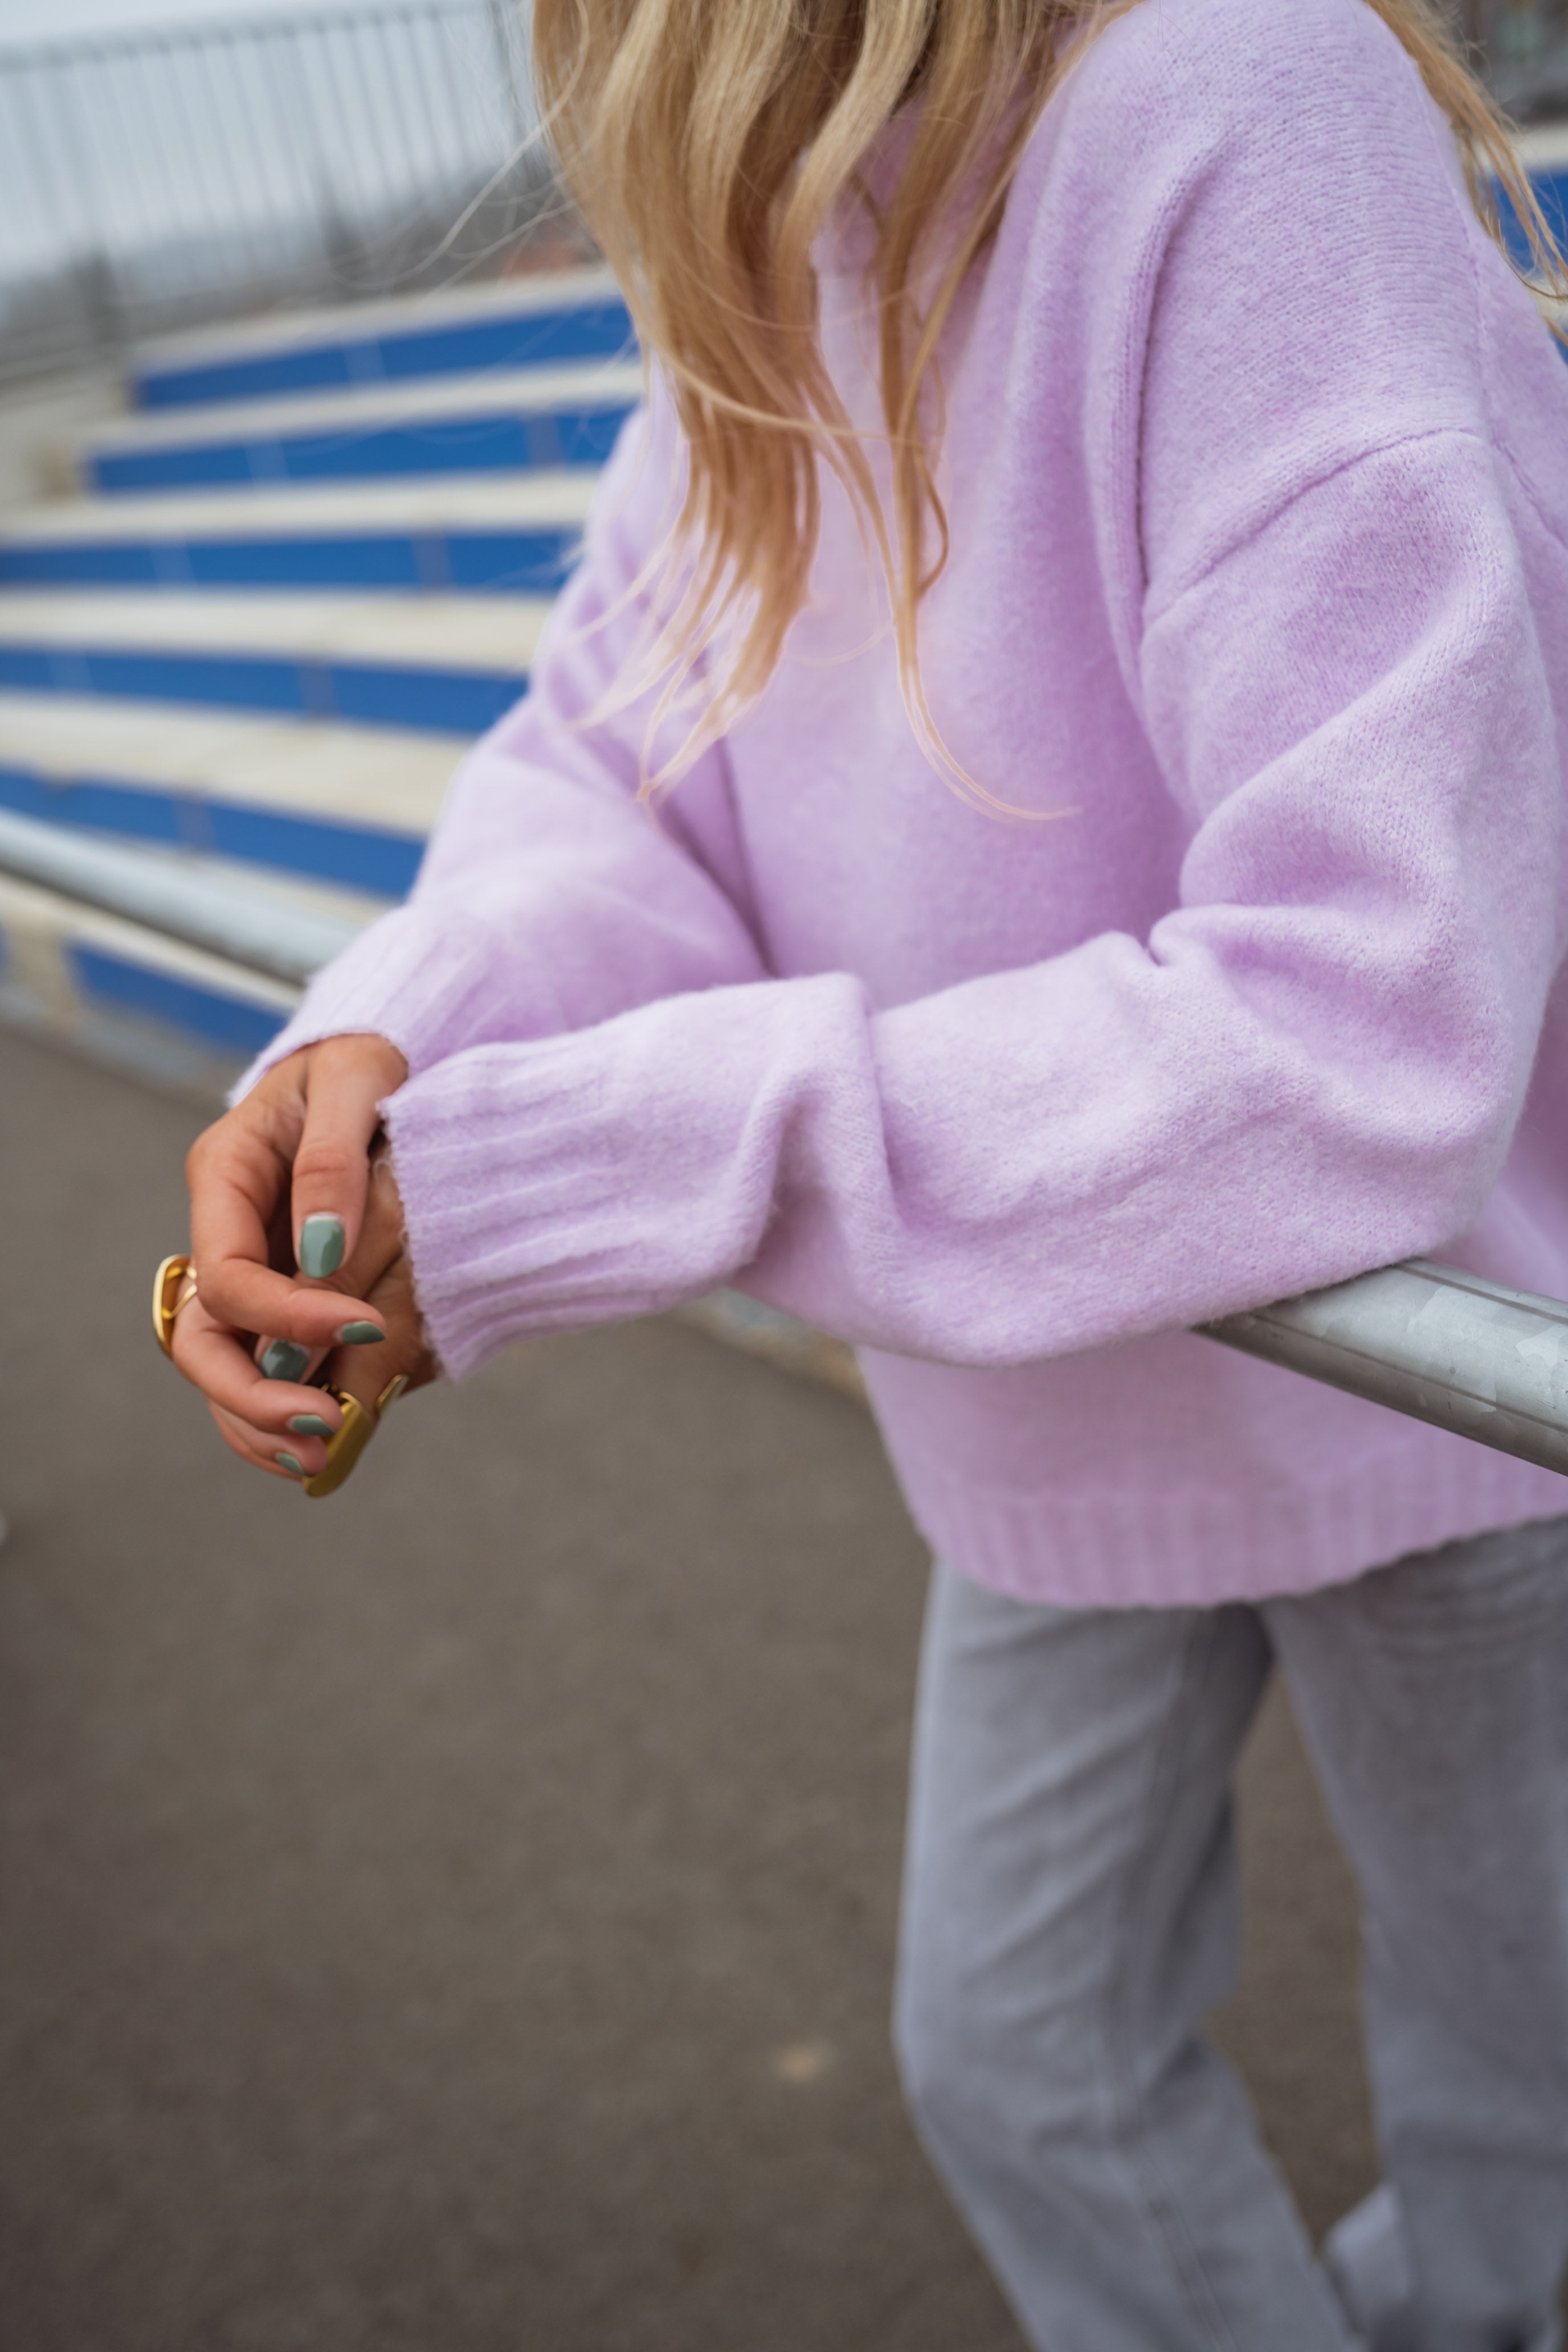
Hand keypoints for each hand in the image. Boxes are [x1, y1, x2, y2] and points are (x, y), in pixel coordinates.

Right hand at [176, 1035, 434, 1481]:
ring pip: (231, 1366)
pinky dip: (295, 1405)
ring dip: (266, 1421)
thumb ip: (332, 1158)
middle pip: (205, 1339)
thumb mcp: (355, 1078)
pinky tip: (336, 1438)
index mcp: (225, 1177)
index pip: (229, 1275)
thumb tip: (321, 1248)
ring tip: (323, 1456)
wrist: (384, 1062)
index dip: (287, 1314)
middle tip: (321, 1428)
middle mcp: (230, 1233)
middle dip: (253, 1394)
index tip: (364, 1323)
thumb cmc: (365, 1058)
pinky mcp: (296, 1293)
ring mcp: (259, 1269)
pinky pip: (275, 1363)